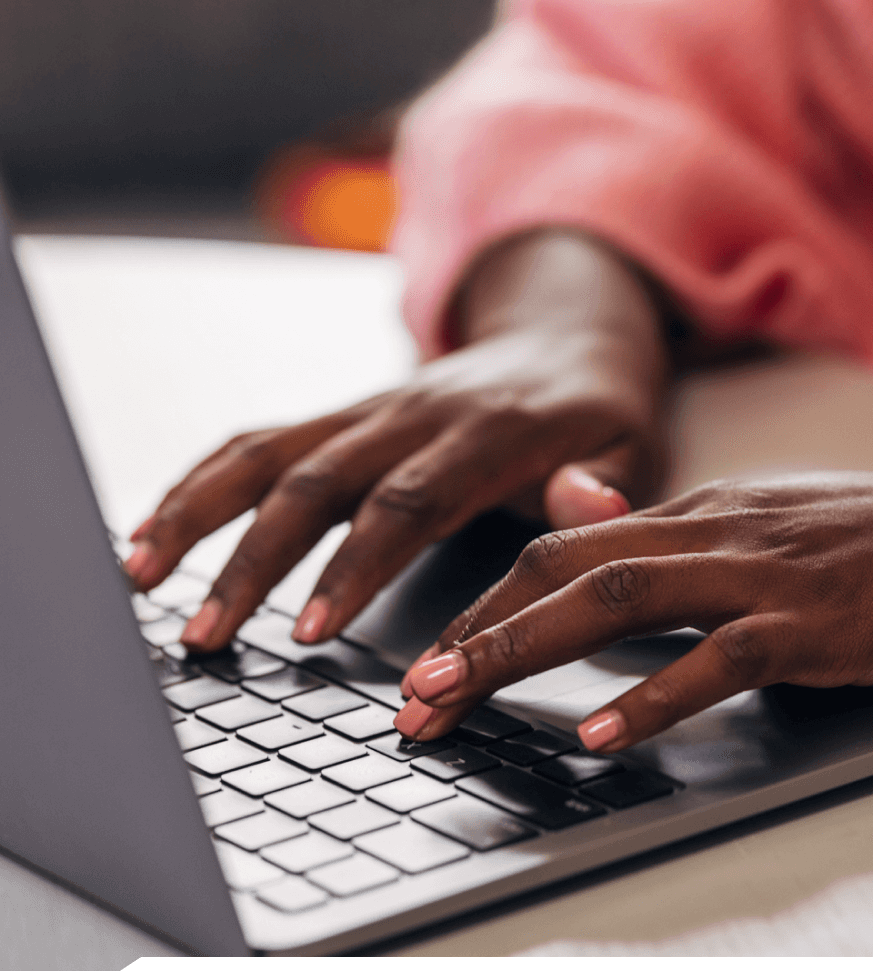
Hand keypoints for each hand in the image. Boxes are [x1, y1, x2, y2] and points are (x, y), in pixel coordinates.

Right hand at [126, 230, 674, 651]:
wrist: (569, 336)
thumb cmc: (600, 413)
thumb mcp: (633, 444)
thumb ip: (608, 481)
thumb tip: (590, 501)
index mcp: (486, 432)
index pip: (407, 501)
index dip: (353, 564)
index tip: (311, 629)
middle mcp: (412, 415)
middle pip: (316, 482)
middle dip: (253, 560)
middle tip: (208, 634)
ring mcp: (367, 412)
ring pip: (266, 455)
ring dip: (197, 514)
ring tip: (140, 579)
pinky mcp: (339, 417)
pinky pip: (256, 442)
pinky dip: (197, 484)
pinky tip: (149, 534)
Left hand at [392, 474, 872, 749]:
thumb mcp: (788, 528)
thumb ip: (696, 539)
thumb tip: (600, 531)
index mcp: (715, 506)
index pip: (571, 540)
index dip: (487, 594)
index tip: (429, 649)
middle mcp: (726, 525)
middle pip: (567, 564)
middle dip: (474, 627)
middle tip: (406, 692)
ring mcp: (770, 569)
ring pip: (616, 598)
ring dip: (521, 651)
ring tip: (454, 701)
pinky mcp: (819, 619)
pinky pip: (715, 657)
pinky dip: (648, 695)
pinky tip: (597, 730)